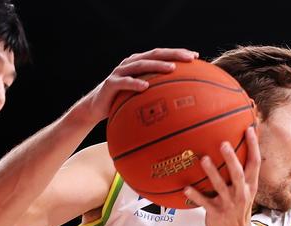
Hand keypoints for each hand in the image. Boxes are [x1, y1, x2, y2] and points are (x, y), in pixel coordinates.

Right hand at [77, 48, 198, 124]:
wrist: (94, 108)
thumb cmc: (121, 101)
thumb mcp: (139, 95)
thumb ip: (154, 92)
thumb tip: (178, 101)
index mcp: (139, 63)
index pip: (161, 54)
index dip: (178, 53)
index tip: (196, 56)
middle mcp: (130, 63)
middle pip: (154, 54)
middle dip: (173, 54)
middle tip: (190, 58)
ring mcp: (120, 72)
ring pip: (141, 65)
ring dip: (157, 66)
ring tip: (172, 69)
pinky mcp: (110, 84)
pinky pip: (124, 83)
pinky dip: (135, 84)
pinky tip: (145, 87)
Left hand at [183, 127, 260, 225]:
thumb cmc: (236, 211)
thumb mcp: (244, 192)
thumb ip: (240, 175)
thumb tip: (233, 153)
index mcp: (249, 185)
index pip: (255, 163)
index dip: (254, 146)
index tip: (250, 129)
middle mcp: (240, 193)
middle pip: (238, 172)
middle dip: (231, 158)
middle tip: (223, 143)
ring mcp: (228, 203)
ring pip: (220, 186)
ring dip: (212, 172)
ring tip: (203, 159)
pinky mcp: (215, 212)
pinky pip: (204, 202)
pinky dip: (195, 195)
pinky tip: (186, 188)